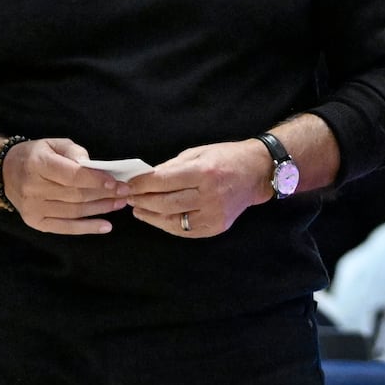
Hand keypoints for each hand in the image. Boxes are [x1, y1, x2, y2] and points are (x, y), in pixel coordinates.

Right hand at [4, 138, 129, 234]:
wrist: (5, 173)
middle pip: (75, 195)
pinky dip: (87, 228)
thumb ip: (73, 152)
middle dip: (104, 194)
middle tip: (125, 192)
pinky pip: (66, 227)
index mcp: (37, 164)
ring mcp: (33, 208)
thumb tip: (93, 166)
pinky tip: (106, 226)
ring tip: (119, 204)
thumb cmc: (34, 156)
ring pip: (74, 211)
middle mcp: (33, 188)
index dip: (95, 180)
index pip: (71, 175)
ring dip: (100, 209)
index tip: (115, 182)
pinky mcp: (36, 222)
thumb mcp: (52, 144)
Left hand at [127, 139, 269, 237]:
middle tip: (128, 197)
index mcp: (204, 172)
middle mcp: (210, 195)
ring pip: (173, 220)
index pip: (163, 181)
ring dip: (151, 215)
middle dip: (142, 200)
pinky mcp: (217, 227)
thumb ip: (171, 167)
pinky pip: (185, 230)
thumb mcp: (197, 153)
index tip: (127, 184)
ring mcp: (214, 214)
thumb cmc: (225, 158)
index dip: (141, 184)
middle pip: (165, 203)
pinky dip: (167, 225)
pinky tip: (156, 217)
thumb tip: (145, 178)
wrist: (256, 173)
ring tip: (138, 209)